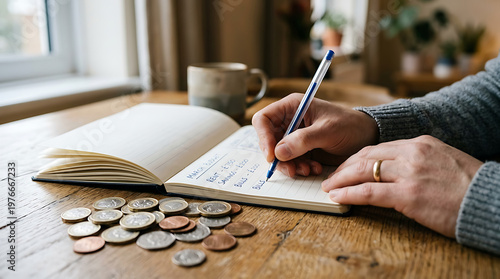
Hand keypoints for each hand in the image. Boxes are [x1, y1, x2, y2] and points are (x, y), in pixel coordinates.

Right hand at [252, 93, 378, 176]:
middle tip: (291, 169)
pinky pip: (291, 162)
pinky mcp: (301, 150)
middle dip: (278, 157)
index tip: (272, 155)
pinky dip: (299, 168)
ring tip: (308, 170)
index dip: (264, 136)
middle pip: (268, 140)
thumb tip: (278, 152)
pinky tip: (314, 168)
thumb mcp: (327, 130)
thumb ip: (303, 140)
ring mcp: (295, 136)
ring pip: (278, 154)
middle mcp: (290, 120)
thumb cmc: (350, 126)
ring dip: (290, 165)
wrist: (367, 137)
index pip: (264, 119)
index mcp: (292, 106)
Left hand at [322, 135, 482, 237]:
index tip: (346, 167)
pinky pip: (369, 192)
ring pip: (363, 171)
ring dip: (341, 180)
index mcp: (420, 143)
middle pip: (365, 156)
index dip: (356, 158)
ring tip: (330, 188)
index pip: (377, 148)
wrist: (490, 200)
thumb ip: (418, 160)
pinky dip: (349, 194)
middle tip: (332, 177)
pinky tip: (339, 197)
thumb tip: (395, 168)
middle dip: (343, 167)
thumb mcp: (443, 160)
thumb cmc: (469, 185)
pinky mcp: (408, 195)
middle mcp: (412, 153)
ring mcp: (409, 173)